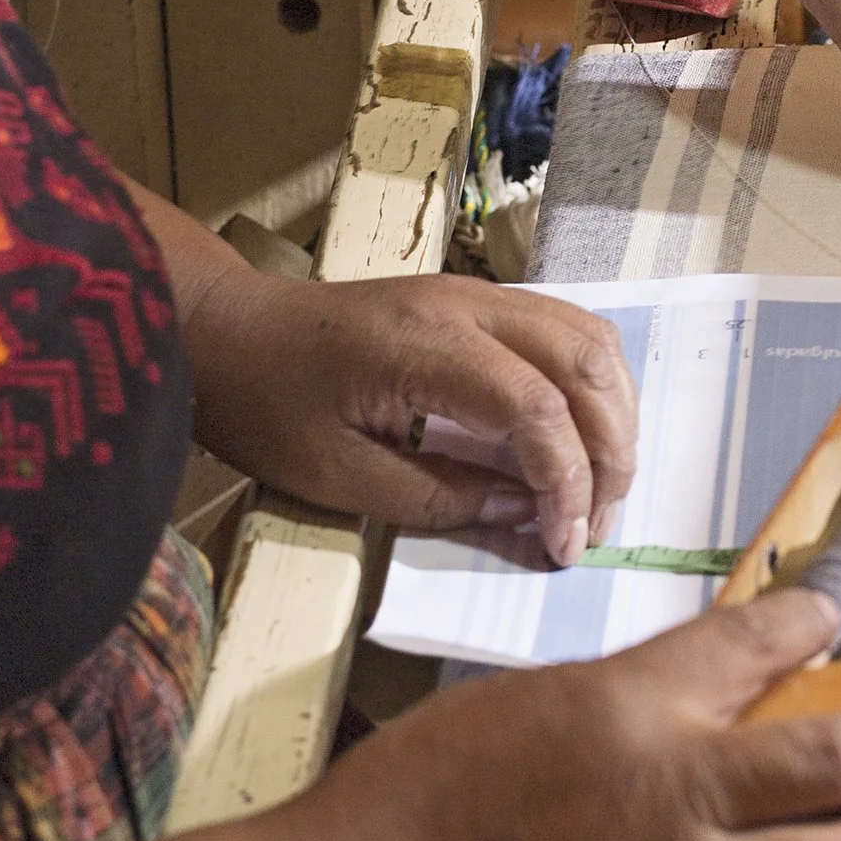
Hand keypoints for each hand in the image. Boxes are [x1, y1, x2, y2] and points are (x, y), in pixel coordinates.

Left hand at [182, 269, 638, 564]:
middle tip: (598, 525)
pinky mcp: (476, 300)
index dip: (567, 483)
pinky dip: (591, 386)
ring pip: (588, 337)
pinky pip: (565, 329)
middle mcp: (465, 303)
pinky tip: (582, 438)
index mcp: (423, 345)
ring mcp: (476, 293)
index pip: (536, 407)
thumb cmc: (265, 405)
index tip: (564, 547)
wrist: (227, 330)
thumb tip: (527, 513)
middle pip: (583, 363)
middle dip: (609, 452)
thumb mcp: (338, 476)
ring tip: (601, 488)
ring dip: (612, 414)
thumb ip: (440, 497)